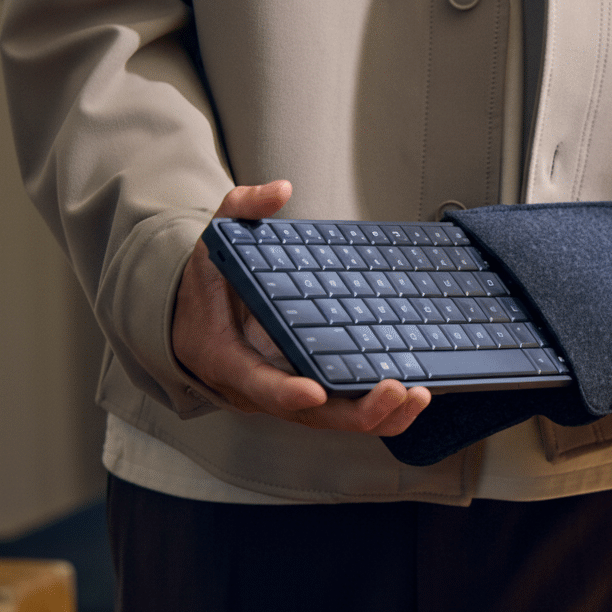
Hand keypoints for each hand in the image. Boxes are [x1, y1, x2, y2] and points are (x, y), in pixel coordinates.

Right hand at [173, 180, 430, 434]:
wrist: (193, 320)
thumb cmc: (208, 285)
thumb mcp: (214, 242)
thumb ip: (242, 211)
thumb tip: (279, 190)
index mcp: (227, 358)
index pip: (257, 383)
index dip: (284, 393)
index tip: (313, 393)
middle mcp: (260, 387)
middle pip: (309, 416)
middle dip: (355, 411)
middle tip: (395, 390)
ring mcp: (288, 394)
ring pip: (333, 420)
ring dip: (379, 416)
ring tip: (418, 396)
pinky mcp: (310, 391)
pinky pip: (344, 410)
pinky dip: (380, 411)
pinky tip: (414, 397)